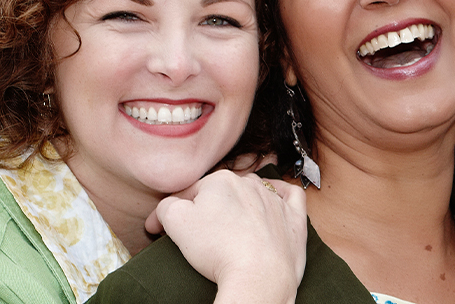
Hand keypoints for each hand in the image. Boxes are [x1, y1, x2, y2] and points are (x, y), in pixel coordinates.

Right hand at [146, 170, 306, 303]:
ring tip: (230, 226)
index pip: (190, 192)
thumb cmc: (218, 249)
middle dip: (207, 209)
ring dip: (241, 205)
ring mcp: (275, 200)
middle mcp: (251, 184)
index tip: (160, 231)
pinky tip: (274, 202)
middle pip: (222, 194)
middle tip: (197, 234)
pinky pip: (290, 196)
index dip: (173, 212)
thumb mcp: (175, 222)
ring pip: (254, 193)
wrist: (258, 276)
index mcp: (221, 180)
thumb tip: (166, 207)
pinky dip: (282, 196)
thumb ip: (166, 206)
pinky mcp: (294, 218)